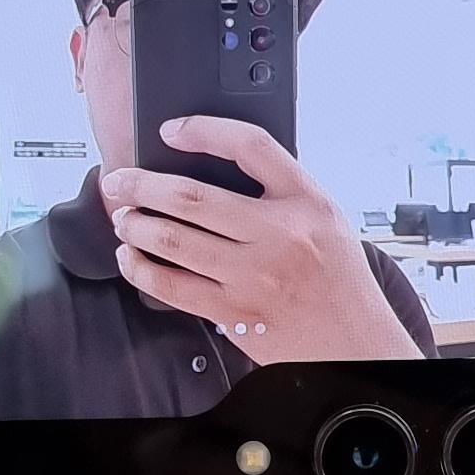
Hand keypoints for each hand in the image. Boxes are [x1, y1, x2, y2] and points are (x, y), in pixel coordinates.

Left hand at [103, 124, 421, 361]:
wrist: (356, 345)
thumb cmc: (337, 280)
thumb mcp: (326, 220)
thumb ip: (282, 194)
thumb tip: (210, 171)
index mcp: (307, 201)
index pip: (250, 146)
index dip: (203, 130)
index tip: (171, 130)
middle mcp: (281, 235)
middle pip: (193, 197)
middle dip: (141, 185)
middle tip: (118, 181)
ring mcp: (255, 276)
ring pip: (173, 241)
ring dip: (135, 226)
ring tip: (123, 218)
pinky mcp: (235, 313)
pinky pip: (172, 287)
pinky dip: (141, 270)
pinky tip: (131, 259)